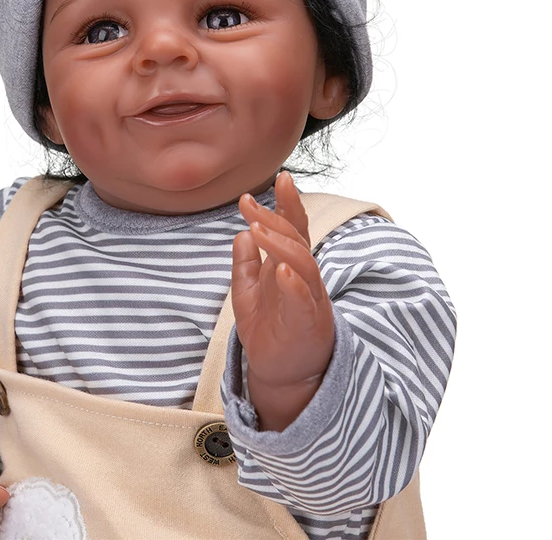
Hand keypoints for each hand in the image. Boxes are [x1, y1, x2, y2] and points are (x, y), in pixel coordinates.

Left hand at [232, 172, 334, 429]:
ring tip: (257, 229)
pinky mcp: (309, 324)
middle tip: (247, 204)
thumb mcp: (248, 294)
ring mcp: (310, 300)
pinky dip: (293, 284)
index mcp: (291, 267)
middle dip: (276, 217)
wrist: (282, 374)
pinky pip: (304, 300)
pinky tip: (280, 270)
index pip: (294, 229)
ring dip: (280, 244)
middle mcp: (304, 278)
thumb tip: (240, 234)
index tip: (280, 177)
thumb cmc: (269, 330)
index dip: (289, 203)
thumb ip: (245, 265)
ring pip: (303, 263)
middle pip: (298, 239)